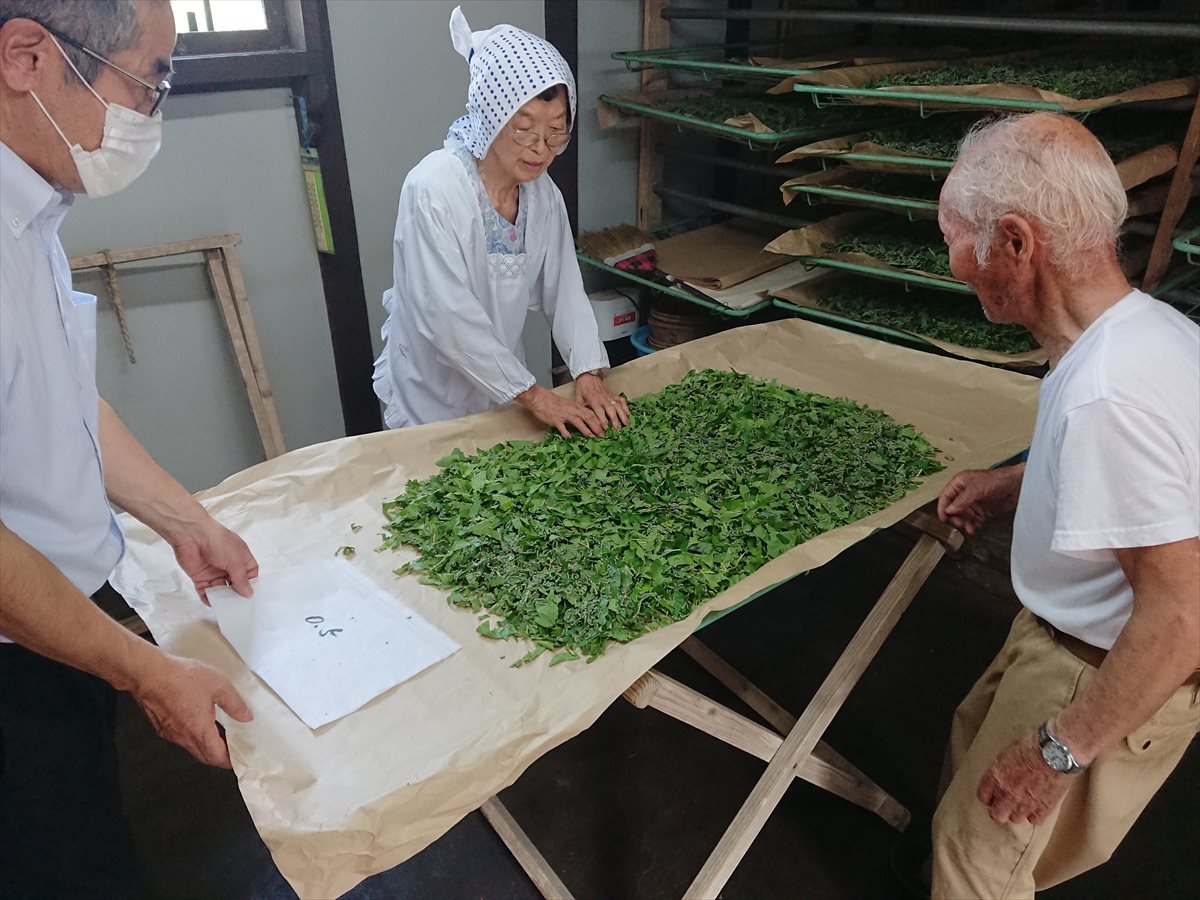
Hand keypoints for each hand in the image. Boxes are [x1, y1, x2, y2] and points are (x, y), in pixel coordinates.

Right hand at [130, 650, 252, 768]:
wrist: (148, 673)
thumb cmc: (180, 678)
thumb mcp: (218, 686)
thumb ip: (235, 703)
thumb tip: (246, 716)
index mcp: (199, 731)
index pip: (218, 757)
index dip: (230, 760)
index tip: (239, 758)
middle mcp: (183, 737)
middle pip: (204, 756)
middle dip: (219, 757)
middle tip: (232, 750)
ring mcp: (170, 733)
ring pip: (191, 748)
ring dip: (205, 746)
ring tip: (218, 735)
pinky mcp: (160, 726)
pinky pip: (179, 738)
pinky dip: (192, 736)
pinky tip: (197, 723)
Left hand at [171, 516, 257, 603]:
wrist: (191, 535)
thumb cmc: (218, 542)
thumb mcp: (235, 560)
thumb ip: (241, 578)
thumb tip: (249, 593)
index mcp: (240, 557)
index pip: (250, 573)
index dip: (251, 583)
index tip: (252, 597)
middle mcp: (228, 565)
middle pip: (236, 583)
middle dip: (238, 594)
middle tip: (241, 608)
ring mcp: (214, 571)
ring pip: (221, 589)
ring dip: (223, 598)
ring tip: (228, 609)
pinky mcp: (200, 577)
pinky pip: (205, 590)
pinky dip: (208, 598)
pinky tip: (213, 605)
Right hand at [515, 384, 604, 438]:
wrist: (539, 398)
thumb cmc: (553, 402)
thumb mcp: (567, 405)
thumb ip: (576, 411)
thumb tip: (584, 420)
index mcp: (575, 406)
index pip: (590, 413)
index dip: (598, 421)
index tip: (604, 428)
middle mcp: (572, 410)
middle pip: (587, 418)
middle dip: (596, 426)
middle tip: (602, 435)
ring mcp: (564, 415)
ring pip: (578, 422)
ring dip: (586, 430)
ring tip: (592, 437)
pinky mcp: (555, 420)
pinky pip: (562, 427)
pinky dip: (566, 432)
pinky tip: (569, 438)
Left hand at [574, 372, 630, 431]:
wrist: (588, 376)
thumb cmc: (583, 389)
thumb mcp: (578, 399)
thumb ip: (582, 410)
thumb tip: (583, 422)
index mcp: (593, 400)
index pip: (599, 411)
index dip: (602, 420)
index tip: (605, 428)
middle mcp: (603, 399)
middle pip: (611, 410)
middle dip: (615, 420)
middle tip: (618, 429)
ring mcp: (610, 396)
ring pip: (618, 406)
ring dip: (623, 415)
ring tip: (626, 424)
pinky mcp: (613, 395)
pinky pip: (621, 400)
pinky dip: (626, 406)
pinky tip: (628, 414)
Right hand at [937, 464, 1023, 535]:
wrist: (1018, 485)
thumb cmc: (999, 479)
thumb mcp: (977, 488)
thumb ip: (962, 500)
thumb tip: (949, 510)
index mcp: (960, 483)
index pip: (945, 496)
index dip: (943, 508)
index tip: (944, 518)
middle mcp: (965, 492)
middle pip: (953, 508)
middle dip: (955, 518)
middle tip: (960, 524)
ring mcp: (974, 502)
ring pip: (963, 516)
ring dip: (964, 523)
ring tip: (969, 528)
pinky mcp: (983, 510)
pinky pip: (973, 520)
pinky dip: (973, 525)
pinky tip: (976, 527)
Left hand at [976, 730, 1071, 823]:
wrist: (1056, 752)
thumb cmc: (1033, 745)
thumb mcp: (1008, 752)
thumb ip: (1001, 770)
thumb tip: (1001, 776)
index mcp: (996, 777)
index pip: (983, 796)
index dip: (988, 796)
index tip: (993, 795)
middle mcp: (1007, 793)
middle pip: (996, 815)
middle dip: (999, 810)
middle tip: (1005, 805)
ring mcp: (1025, 803)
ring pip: (1015, 819)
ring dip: (1017, 812)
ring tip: (1023, 804)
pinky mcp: (1043, 808)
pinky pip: (1034, 819)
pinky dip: (1035, 814)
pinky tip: (1037, 805)